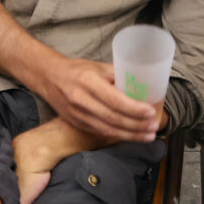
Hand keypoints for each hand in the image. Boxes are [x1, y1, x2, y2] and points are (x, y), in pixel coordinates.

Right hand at [39, 57, 160, 142]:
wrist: (49, 78)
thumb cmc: (77, 70)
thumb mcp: (98, 67)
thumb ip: (118, 75)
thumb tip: (142, 83)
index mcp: (88, 82)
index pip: (114, 100)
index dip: (134, 109)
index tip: (150, 111)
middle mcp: (81, 100)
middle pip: (113, 118)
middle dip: (136, 125)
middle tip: (154, 127)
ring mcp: (77, 115)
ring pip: (107, 129)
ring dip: (130, 135)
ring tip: (148, 135)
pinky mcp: (76, 124)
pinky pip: (100, 132)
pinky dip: (118, 136)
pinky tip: (131, 136)